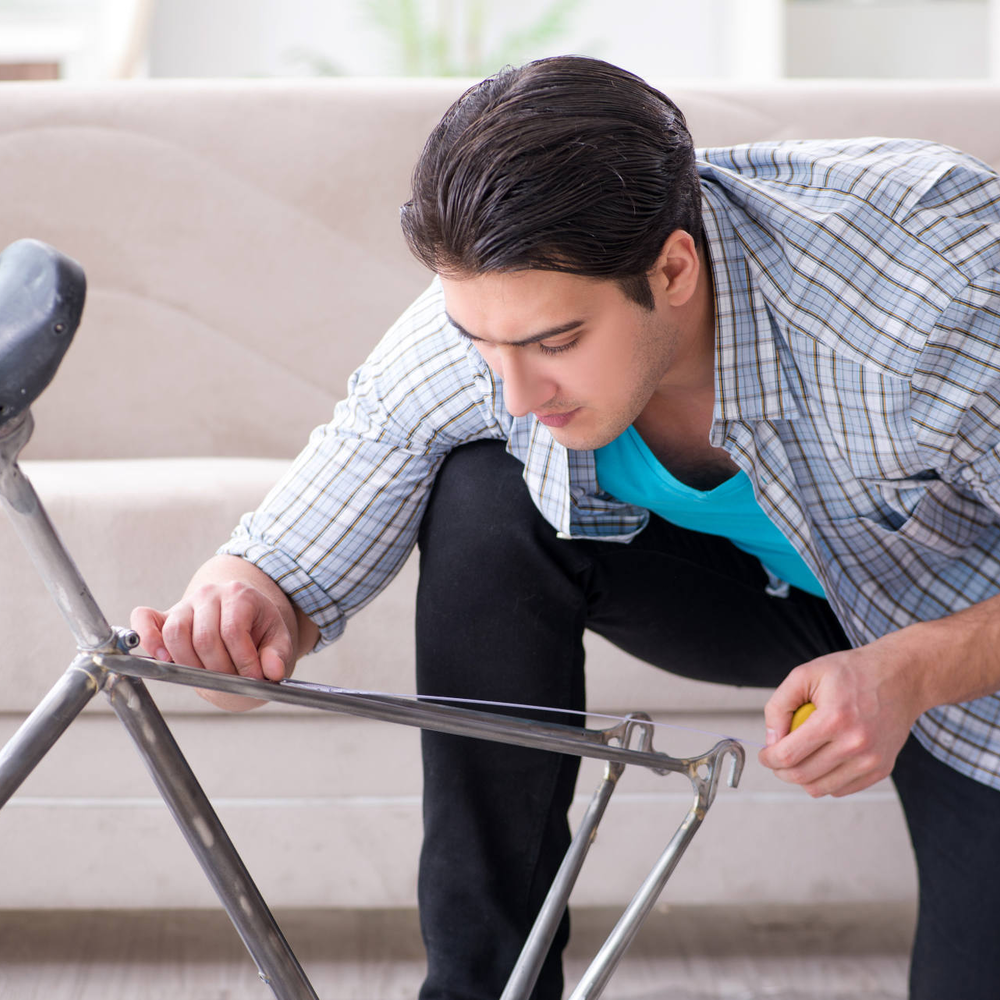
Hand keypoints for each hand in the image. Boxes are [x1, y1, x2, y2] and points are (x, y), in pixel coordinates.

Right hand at [131, 580, 293, 710]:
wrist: (241, 616)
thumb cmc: (258, 628)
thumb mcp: (277, 638)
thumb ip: (277, 654)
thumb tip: (273, 671)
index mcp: (239, 595)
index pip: (232, 631)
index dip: (242, 660)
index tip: (253, 677)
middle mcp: (208, 594)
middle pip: (204, 637)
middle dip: (219, 668)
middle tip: (232, 680)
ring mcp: (184, 604)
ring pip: (176, 633)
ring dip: (190, 663)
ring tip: (208, 675)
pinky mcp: (165, 616)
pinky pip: (144, 620)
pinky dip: (148, 638)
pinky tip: (162, 657)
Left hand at [757, 633, 927, 797]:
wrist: (901, 677)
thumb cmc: (852, 672)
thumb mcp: (805, 674)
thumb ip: (779, 705)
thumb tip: (771, 740)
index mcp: (834, 719)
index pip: (788, 755)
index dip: (768, 759)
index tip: (764, 754)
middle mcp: (855, 744)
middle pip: (802, 776)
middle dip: (780, 770)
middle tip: (776, 759)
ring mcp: (871, 760)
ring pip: (821, 788)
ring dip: (802, 778)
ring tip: (799, 758)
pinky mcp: (881, 769)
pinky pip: (842, 789)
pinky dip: (825, 780)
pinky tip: (822, 760)